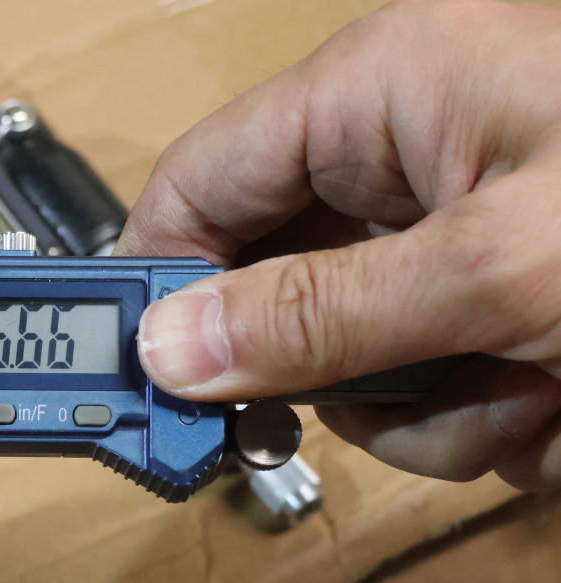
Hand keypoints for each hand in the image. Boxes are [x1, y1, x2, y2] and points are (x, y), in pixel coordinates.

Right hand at [117, 0, 560, 488]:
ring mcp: (455, 240)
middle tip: (338, 414)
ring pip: (349, 367)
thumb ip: (319, 316)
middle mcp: (409, 159)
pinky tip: (550, 400)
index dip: (157, 284)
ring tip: (522, 393)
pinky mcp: (496, 306)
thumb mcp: (494, 268)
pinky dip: (479, 423)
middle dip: (321, 374)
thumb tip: (173, 347)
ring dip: (422, 415)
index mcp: (385, 89)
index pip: (199, 182)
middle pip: (270, 292)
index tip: (133, 380)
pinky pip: (425, 395)